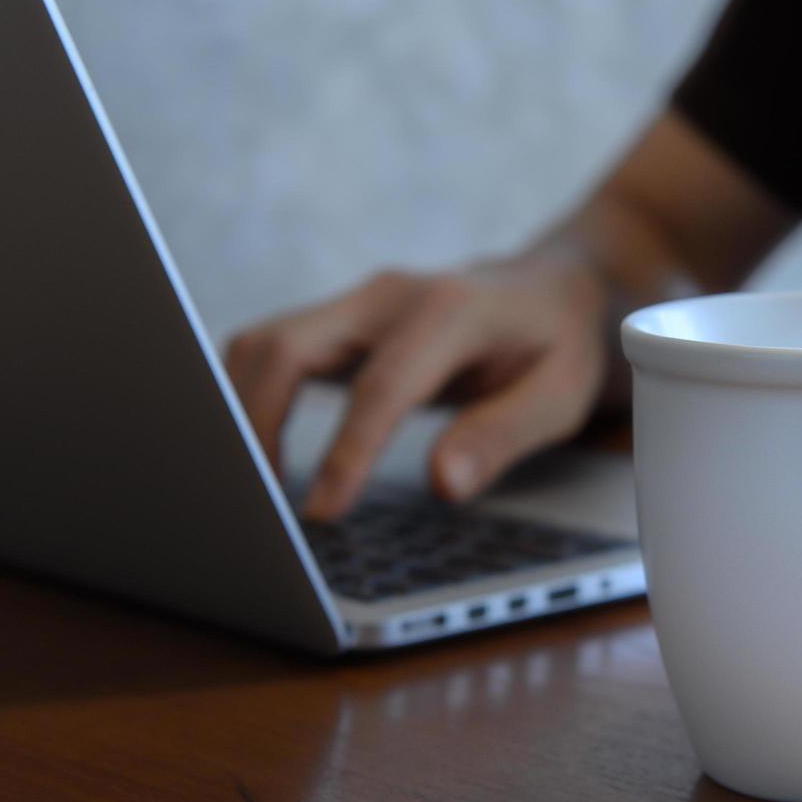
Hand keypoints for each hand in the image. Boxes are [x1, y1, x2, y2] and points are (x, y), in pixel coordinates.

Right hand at [224, 257, 608, 519]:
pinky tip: (260, 455)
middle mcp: (390, 296)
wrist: (555, 288)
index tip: (319, 513)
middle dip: (256, 424)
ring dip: (240, 410)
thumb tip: (444, 484)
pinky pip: (272, 351)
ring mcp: (357, 304)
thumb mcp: (561, 396)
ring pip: (264, 343)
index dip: (345, 453)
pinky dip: (250, 398)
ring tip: (251, 486)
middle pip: (287, 347)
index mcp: (450, 312)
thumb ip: (503, 435)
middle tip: (258, 504)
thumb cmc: (561, 346)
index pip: (381, 387)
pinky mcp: (340, 322)